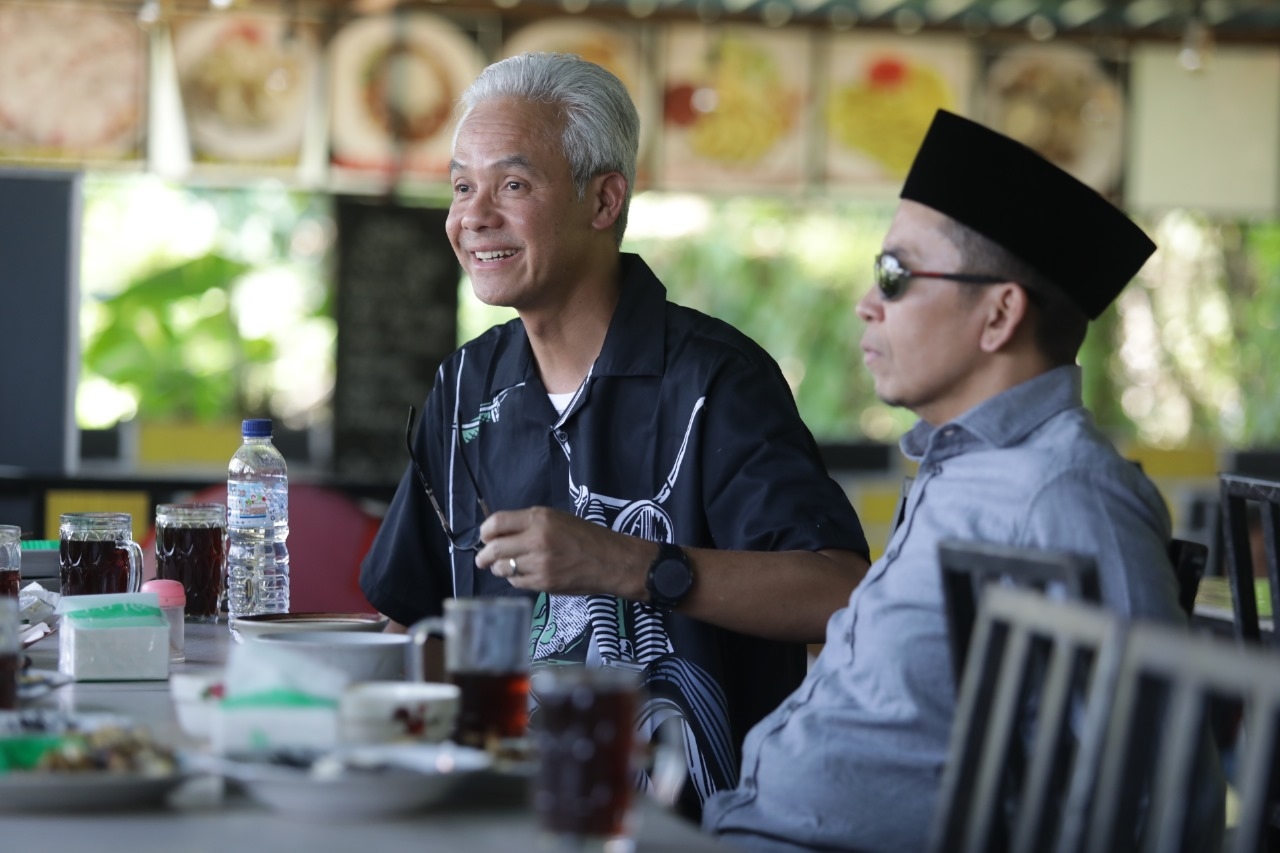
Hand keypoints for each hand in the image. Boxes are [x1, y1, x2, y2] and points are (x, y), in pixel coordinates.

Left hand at [474, 507, 653, 598]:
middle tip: (483, 559)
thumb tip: (499, 534)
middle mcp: (536, 539)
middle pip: (493, 548)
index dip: (485, 532)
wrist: (612, 560)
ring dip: (499, 568)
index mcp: (539, 518)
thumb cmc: (585, 536)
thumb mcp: (557, 518)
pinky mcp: (544, 583)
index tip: (485, 537)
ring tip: (505, 566)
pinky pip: (517, 582)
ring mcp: (539, 564)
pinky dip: (514, 579)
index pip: (496, 523)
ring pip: (503, 568)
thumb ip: (528, 524)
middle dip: (484, 556)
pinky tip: (523, 574)